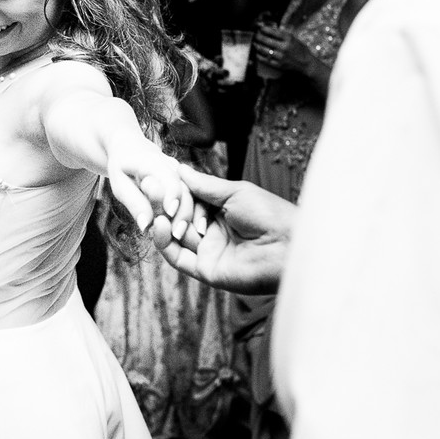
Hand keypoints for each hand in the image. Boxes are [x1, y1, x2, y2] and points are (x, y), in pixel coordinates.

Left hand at [106, 135, 192, 236]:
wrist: (131, 148)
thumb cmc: (122, 168)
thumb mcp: (120, 185)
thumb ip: (134, 203)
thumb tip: (145, 226)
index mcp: (152, 161)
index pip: (167, 176)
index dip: (171, 194)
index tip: (170, 213)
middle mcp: (172, 165)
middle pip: (185, 188)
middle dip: (184, 212)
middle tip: (178, 234)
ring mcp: (183, 173)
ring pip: (196, 193)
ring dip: (196, 215)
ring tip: (195, 236)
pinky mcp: (187, 181)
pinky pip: (198, 196)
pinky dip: (200, 212)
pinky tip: (201, 229)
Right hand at [151, 163, 295, 293]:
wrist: (288, 246)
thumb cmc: (269, 214)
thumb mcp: (234, 192)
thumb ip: (204, 185)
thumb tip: (179, 168)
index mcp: (222, 210)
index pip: (189, 199)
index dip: (174, 190)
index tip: (157, 177)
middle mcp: (213, 231)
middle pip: (180, 217)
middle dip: (167, 206)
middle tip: (151, 192)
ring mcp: (209, 250)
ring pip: (176, 237)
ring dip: (164, 223)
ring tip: (156, 210)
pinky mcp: (206, 270)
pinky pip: (178, 258)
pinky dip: (165, 243)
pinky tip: (161, 226)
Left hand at [253, 23, 313, 77]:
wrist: (306, 63)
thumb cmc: (300, 49)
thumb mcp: (294, 38)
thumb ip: (283, 34)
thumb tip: (269, 29)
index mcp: (289, 39)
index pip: (273, 32)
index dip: (265, 29)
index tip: (260, 28)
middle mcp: (284, 47)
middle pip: (266, 41)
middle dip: (258, 37)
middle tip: (255, 35)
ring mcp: (280, 57)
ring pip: (264, 50)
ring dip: (257, 46)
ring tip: (254, 43)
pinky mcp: (278, 65)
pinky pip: (265, 60)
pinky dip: (259, 56)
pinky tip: (257, 53)